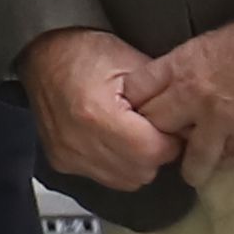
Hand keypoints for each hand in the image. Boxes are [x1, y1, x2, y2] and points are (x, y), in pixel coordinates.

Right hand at [21, 28, 175, 192]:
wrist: (43, 53)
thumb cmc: (85, 52)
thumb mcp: (132, 64)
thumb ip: (163, 97)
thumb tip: (190, 124)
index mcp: (96, 114)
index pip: (151, 152)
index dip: (169, 142)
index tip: (171, 128)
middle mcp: (77, 141)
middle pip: (140, 171)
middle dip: (155, 154)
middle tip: (154, 130)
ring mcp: (67, 154)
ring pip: (124, 181)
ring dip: (137, 163)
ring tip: (134, 135)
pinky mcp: (61, 162)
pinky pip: (104, 178)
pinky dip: (117, 164)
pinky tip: (115, 141)